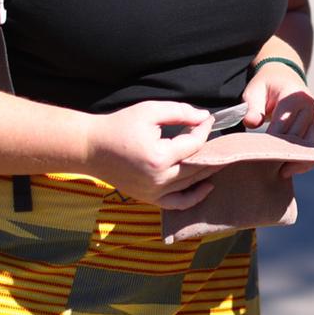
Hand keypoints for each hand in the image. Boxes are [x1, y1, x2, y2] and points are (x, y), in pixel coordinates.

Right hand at [80, 101, 216, 207]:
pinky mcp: (148, 198)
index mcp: (159, 157)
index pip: (194, 145)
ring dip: (207, 173)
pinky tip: (207, 186)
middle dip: (212, 151)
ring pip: (190, 185)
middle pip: (197, 167)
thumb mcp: (150, 111)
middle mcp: (159, 179)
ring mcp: (153, 192)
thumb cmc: (119, 126)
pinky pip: (176, 203)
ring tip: (220, 160)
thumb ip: (180, 112)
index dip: (204, 130)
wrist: (91, 148)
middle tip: (222, 140)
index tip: (208, 119)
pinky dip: (193, 197)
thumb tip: (204, 118)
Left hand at [242, 62, 313, 176]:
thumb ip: (252, 107)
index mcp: (294, 96)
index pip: (284, 123)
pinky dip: (305, 160)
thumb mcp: (254, 90)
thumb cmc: (266, 86)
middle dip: (282, 153)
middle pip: (297, 136)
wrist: (284, 77)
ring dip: (298, 161)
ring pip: (311, 145)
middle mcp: (309, 106)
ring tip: (282, 173)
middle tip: (265, 168)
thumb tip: (252, 123)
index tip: (259, 155)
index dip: (272, 141)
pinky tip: (290, 169)